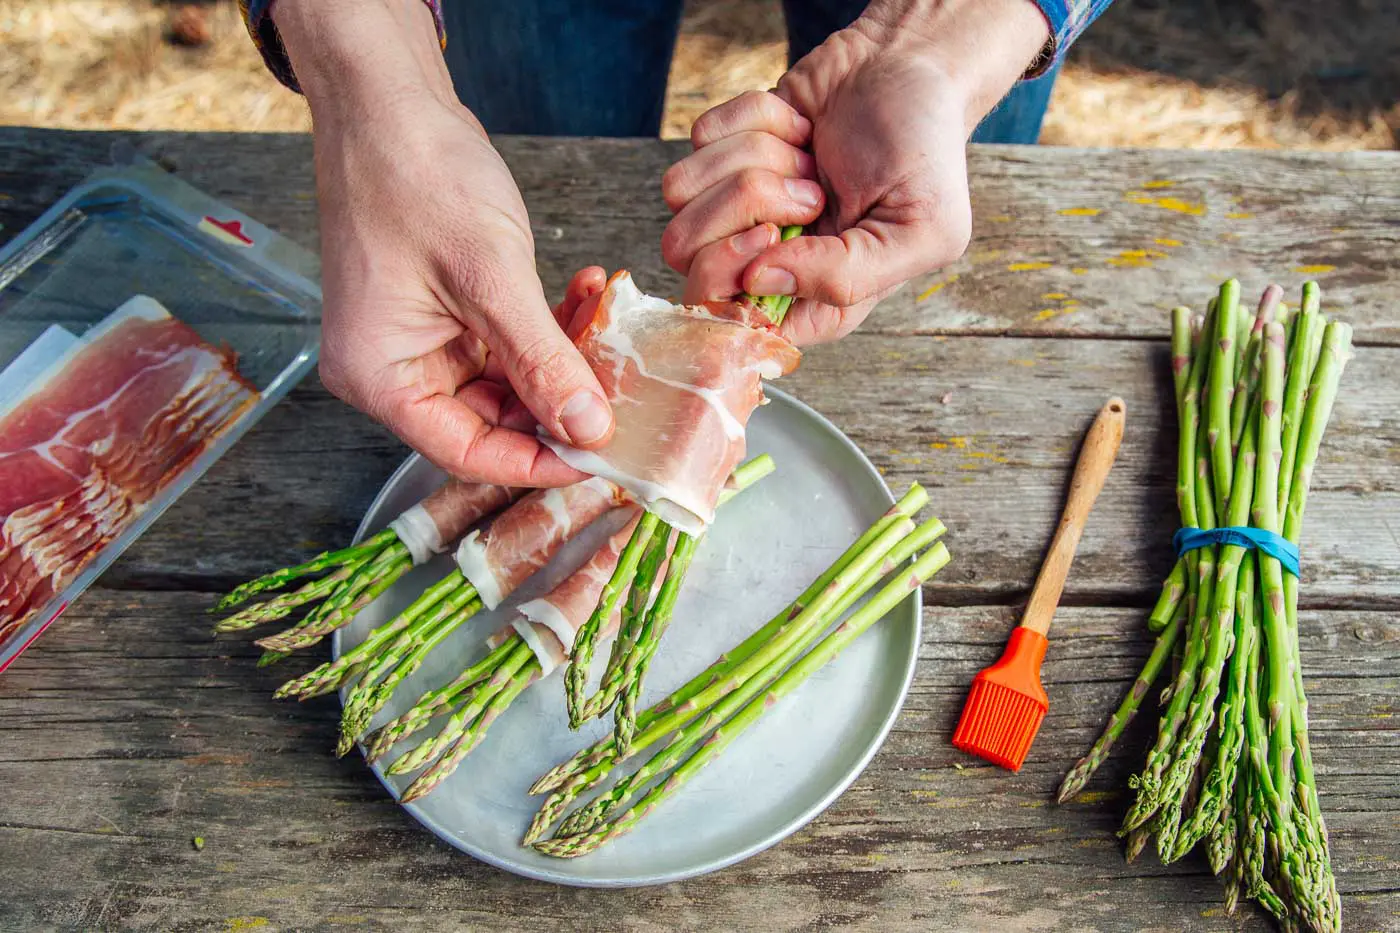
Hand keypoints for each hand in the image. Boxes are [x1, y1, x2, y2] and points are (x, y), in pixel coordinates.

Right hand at [275, 0, 613, 485]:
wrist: (388, 102)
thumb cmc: (414, 174)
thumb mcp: (491, 277)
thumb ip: (542, 361)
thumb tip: (587, 430)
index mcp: (380, 377)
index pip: (468, 453)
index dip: (538, 461)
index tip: (601, 455)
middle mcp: (393, 370)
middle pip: (491, 423)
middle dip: (560, 404)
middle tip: (622, 388)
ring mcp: (419, 341)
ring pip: (508, 384)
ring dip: (562, 359)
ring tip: (606, 325)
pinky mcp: (445, 313)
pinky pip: (506, 343)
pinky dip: (548, 326)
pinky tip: (583, 294)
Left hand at [663, 0, 1048, 344]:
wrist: (912, 64)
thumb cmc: (924, 153)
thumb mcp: (920, 230)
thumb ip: (845, 277)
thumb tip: (755, 281)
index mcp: (812, 301)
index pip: (726, 322)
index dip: (734, 276)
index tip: (774, 236)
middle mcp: (764, 262)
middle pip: (686, 258)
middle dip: (743, 207)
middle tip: (807, 191)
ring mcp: (737, 207)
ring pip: (681, 196)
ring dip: (754, 157)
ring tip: (809, 157)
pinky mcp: (725, 151)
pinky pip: (699, 138)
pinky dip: (754, 118)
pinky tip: (799, 125)